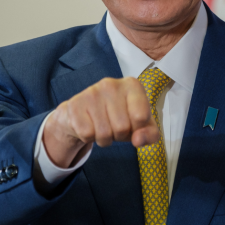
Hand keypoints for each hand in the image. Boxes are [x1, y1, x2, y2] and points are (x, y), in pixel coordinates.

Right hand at [42, 77, 158, 167]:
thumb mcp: (141, 125)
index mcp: (132, 85)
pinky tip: (89, 126)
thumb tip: (138, 140)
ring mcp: (91, 92)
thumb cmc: (118, 117)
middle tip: (114, 126)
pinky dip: (89, 138)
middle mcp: (111, 84)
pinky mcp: (75, 104)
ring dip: (105, 139)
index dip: (137, 128)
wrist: (84, 113)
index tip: (132, 122)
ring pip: (104, 133)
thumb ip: (150, 134)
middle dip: (119, 135)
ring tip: (102, 127)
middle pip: (122, 128)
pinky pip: (87, 135)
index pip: (141, 117)